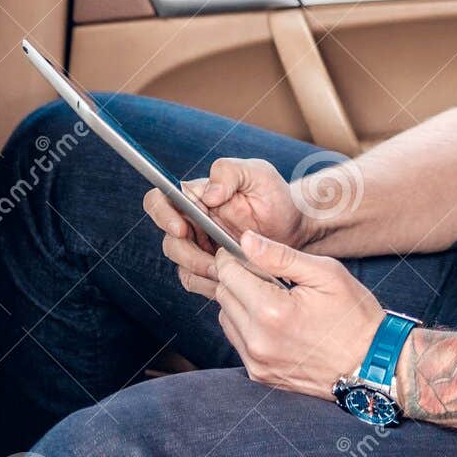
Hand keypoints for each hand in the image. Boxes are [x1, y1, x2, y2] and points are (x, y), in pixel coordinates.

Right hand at [144, 157, 314, 293]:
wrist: (295, 229)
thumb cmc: (275, 197)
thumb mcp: (258, 174)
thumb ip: (230, 172)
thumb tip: (208, 194)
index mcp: (195, 196)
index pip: (160, 200)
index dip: (162, 214)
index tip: (181, 229)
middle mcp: (192, 221)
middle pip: (170, 240)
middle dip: (187, 253)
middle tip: (213, 260)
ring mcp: (199, 247)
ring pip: (181, 264)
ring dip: (200, 271)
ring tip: (227, 272)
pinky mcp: (209, 268)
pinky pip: (195, 281)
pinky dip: (208, 284)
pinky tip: (229, 282)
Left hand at [186, 231, 383, 400]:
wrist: (372, 364)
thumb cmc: (353, 316)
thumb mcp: (325, 274)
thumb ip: (280, 256)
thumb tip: (246, 240)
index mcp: (272, 311)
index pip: (228, 274)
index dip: (232, 257)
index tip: (243, 252)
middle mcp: (258, 340)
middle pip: (223, 296)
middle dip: (237, 279)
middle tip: (266, 276)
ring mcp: (258, 362)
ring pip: (226, 319)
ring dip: (240, 304)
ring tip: (273, 300)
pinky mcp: (261, 375)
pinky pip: (238, 342)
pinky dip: (248, 327)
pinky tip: (275, 322)